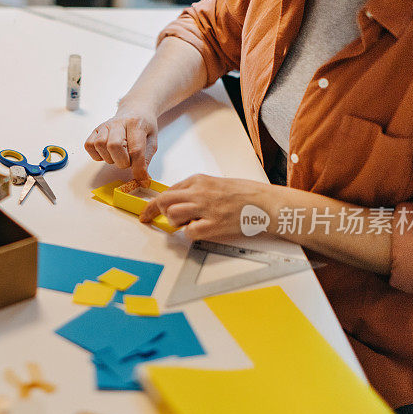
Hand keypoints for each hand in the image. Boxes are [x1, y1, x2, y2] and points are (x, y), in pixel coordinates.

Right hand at [84, 104, 158, 182]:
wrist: (135, 110)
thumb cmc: (143, 126)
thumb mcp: (152, 141)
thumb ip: (146, 159)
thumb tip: (142, 178)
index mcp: (135, 124)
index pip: (135, 149)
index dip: (138, 167)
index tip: (140, 177)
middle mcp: (117, 122)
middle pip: (114, 145)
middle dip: (122, 161)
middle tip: (128, 161)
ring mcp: (104, 126)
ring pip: (100, 145)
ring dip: (110, 158)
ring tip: (118, 155)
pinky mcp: (94, 131)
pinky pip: (90, 146)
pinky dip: (98, 155)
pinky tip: (107, 153)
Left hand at [140, 174, 270, 238]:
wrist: (265, 202)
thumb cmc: (243, 193)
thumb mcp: (215, 183)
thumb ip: (194, 190)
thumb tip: (175, 201)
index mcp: (199, 180)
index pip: (167, 191)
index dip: (155, 205)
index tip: (147, 213)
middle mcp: (199, 192)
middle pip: (164, 201)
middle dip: (159, 212)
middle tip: (162, 220)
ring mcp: (206, 208)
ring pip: (173, 214)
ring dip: (176, 222)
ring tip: (189, 223)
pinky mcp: (214, 224)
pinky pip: (189, 232)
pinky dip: (191, 234)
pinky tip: (202, 229)